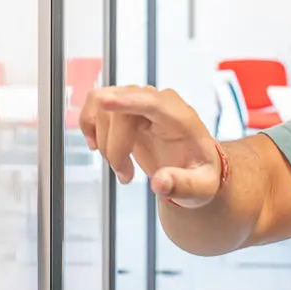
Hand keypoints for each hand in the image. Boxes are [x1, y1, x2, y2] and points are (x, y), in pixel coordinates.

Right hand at [78, 85, 222, 207]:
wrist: (193, 164)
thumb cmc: (199, 172)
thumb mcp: (202, 188)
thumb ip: (184, 186)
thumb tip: (160, 183)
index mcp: (181, 117)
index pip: (152, 102)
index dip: (127, 101)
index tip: (104, 102)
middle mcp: (158, 102)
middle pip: (120, 112)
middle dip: (114, 148)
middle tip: (125, 175)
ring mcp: (139, 101)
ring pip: (103, 108)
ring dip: (104, 143)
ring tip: (121, 167)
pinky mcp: (124, 107)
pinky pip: (95, 103)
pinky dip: (89, 124)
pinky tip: (98, 146)